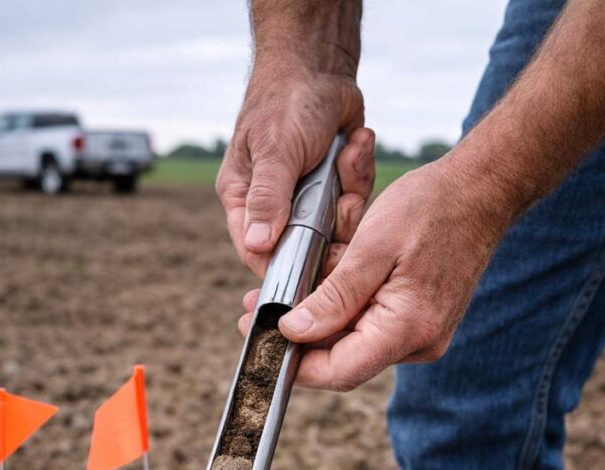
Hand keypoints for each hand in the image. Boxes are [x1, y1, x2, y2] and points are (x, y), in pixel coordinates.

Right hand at [216, 67, 373, 275]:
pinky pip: (354, 203)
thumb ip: (267, 199)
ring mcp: (306, 199)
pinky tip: (357, 144)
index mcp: (245, 200)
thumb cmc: (286, 101)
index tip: (313, 269)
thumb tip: (257, 245)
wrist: (319, 65)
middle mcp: (273, 206)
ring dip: (350, 193)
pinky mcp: (334, 189)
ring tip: (349, 154)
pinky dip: (360, 173)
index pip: (257, 254)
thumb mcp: (276, 151)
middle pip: (304, 248)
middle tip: (346, 201)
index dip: (284, 266)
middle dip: (332, 226)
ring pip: (336, 228)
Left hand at [239, 154, 512, 389]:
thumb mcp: (372, 246)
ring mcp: (420, 336)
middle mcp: (417, 343)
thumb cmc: (432, 207)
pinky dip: (341, 306)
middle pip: (343, 359)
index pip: (340, 371)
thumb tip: (294, 332)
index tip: (260, 340)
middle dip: (298, 336)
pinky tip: (322, 279)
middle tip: (256, 309)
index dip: (295, 364)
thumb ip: (334, 297)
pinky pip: (369, 326)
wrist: (483, 190)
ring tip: (281, 289)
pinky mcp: (418, 323)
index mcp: (407, 328)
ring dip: (317, 318)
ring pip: (352, 342)